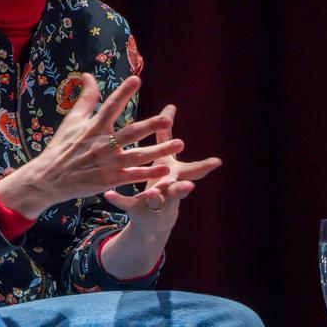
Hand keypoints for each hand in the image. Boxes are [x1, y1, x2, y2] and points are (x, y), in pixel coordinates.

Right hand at [0, 73, 180, 218]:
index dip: (122, 92)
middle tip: (167, 119)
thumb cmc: (61, 147)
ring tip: (179, 143)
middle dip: (150, 126)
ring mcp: (108, 163)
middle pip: (130, 133)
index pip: (110, 106)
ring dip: (159, 150)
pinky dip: (149, 173)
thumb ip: (85, 98)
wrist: (49, 178)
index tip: (136, 80)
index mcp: (93, 127)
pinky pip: (133, 176)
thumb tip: (88, 75)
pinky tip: (165, 169)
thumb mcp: (71, 120)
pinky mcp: (110, 180)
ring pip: (138, 156)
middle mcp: (102, 144)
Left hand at [104, 104, 221, 232]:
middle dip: (184, 187)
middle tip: (190, 186)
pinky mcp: (135, 209)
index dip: (205, 167)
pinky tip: (108, 195)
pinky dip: (117, 198)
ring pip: (156, 199)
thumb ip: (166, 135)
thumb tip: (170, 106)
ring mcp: (154, 202)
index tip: (218, 163)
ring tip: (153, 193)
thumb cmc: (160, 182)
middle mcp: (168, 191)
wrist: (151, 220)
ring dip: (155, 196)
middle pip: (179, 189)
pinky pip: (125, 202)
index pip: (192, 170)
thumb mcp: (165, 159)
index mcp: (176, 177)